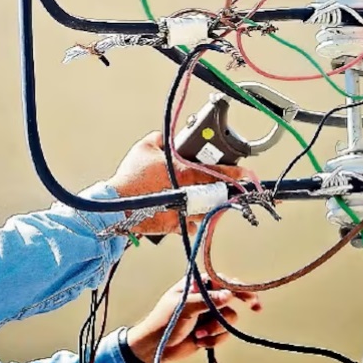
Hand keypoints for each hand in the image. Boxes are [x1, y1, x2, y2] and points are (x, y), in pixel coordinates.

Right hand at [106, 131, 247, 234]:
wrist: (117, 206)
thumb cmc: (130, 178)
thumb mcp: (144, 148)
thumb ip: (160, 138)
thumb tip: (167, 137)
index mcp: (185, 172)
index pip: (217, 172)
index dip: (234, 173)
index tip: (246, 173)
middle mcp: (188, 193)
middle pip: (217, 193)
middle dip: (225, 191)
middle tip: (232, 188)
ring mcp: (183, 211)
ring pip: (207, 210)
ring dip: (210, 206)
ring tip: (209, 200)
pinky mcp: (174, 225)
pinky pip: (191, 224)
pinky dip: (193, 220)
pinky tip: (191, 215)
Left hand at [126, 275, 261, 362]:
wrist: (155, 348)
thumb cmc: (163, 322)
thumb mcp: (183, 307)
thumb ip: (207, 300)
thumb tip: (228, 294)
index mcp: (196, 285)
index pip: (221, 280)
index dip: (237, 286)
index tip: (248, 295)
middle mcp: (205, 298)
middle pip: (231, 296)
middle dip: (242, 301)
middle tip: (255, 306)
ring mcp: (208, 315)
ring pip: (228, 318)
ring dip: (215, 328)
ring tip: (199, 334)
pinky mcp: (210, 331)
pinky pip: (224, 333)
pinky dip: (213, 339)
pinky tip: (199, 341)